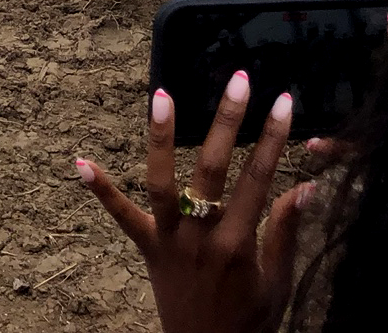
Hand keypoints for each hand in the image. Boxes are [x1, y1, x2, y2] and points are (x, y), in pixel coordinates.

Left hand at [77, 73, 310, 332]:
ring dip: (161, 139)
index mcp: (238, 245)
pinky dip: (101, 191)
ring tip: (161, 95)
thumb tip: (307, 186)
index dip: (273, 138)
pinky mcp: (148, 249)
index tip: (282, 101)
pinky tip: (80, 164)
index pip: (260, 179)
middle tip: (238, 80)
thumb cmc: (250, 320)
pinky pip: (121, 218)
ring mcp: (169, 241)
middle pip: (213, 169)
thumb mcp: (279, 281)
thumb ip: (286, 232)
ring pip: (162, 183)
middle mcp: (200, 238)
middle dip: (228, 121)